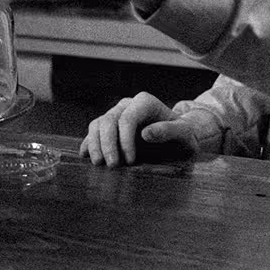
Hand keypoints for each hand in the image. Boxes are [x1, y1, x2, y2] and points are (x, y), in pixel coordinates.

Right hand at [79, 91, 201, 166]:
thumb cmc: (183, 137)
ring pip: (98, 124)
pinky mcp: (110, 127)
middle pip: (109, 120)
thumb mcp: (184, 135)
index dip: (125, 140)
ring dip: (95, 144)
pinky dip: (88, 143)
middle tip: (112, 166)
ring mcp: (117, 114)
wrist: (178, 139)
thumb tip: (145, 133)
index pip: (127, 119)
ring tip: (98, 164)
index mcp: (145, 103)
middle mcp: (128, 105)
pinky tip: (85, 155)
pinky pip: (94, 131)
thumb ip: (169, 131)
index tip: (131, 161)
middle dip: (108, 144)